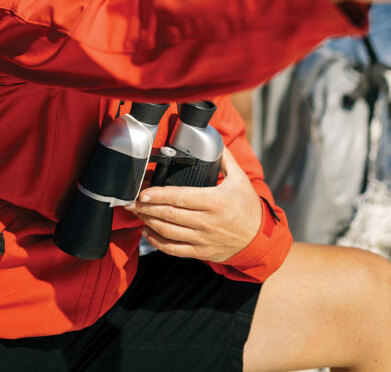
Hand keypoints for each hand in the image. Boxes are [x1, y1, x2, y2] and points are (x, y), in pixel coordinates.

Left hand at [127, 148, 261, 262]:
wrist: (260, 239)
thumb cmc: (248, 206)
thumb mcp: (241, 179)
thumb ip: (225, 159)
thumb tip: (213, 138)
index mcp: (216, 201)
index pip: (182, 198)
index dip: (160, 195)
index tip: (143, 192)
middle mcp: (208, 222)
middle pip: (170, 215)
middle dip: (147, 208)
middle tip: (130, 201)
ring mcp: (203, 239)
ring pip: (169, 232)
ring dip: (148, 223)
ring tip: (136, 212)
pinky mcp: (201, 252)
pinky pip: (174, 250)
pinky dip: (157, 242)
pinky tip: (146, 232)